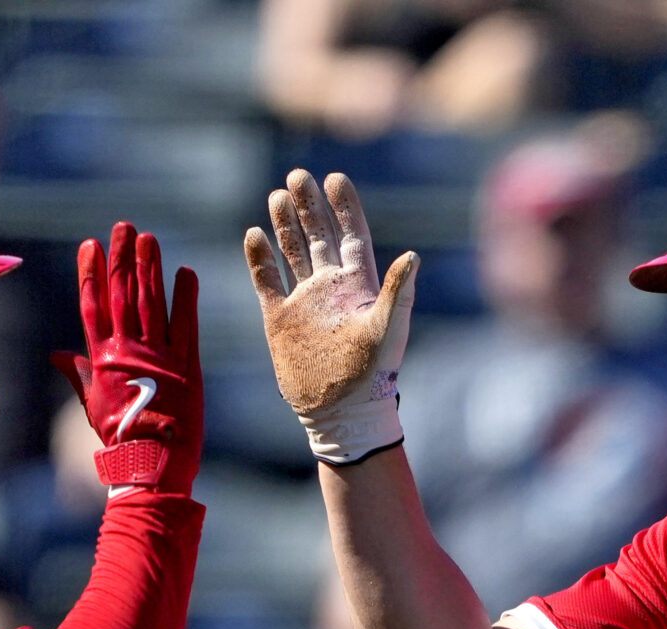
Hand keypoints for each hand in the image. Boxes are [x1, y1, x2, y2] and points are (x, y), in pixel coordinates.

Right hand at [53, 223, 201, 497]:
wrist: (151, 467)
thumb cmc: (120, 439)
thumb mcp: (93, 405)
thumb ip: (79, 373)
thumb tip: (57, 355)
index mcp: (102, 360)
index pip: (93, 307)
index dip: (91, 274)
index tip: (90, 244)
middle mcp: (128, 353)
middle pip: (122, 296)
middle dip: (122, 259)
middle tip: (124, 227)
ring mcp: (158, 358)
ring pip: (151, 303)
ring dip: (150, 268)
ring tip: (148, 239)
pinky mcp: (186, 368)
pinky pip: (186, 326)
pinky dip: (186, 298)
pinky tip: (185, 273)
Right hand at [244, 169, 417, 463]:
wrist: (340, 414)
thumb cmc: (372, 377)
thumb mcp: (388, 331)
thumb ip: (398, 293)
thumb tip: (412, 255)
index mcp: (359, 285)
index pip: (351, 235)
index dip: (344, 207)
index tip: (335, 178)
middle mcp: (331, 287)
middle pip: (319, 235)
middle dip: (309, 205)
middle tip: (297, 176)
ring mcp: (305, 301)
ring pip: (293, 251)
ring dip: (285, 224)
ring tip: (277, 195)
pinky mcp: (280, 319)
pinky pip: (267, 281)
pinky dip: (259, 258)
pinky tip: (254, 234)